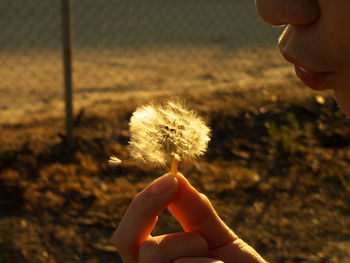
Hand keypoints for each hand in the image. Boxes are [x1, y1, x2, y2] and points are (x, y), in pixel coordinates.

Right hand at [112, 173, 266, 262]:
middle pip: (126, 240)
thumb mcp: (217, 236)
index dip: (142, 203)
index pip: (128, 235)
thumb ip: (193, 209)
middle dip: (150, 209)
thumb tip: (173, 175)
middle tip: (173, 188)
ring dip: (192, 245)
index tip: (169, 179)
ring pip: (153, 256)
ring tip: (217, 260)